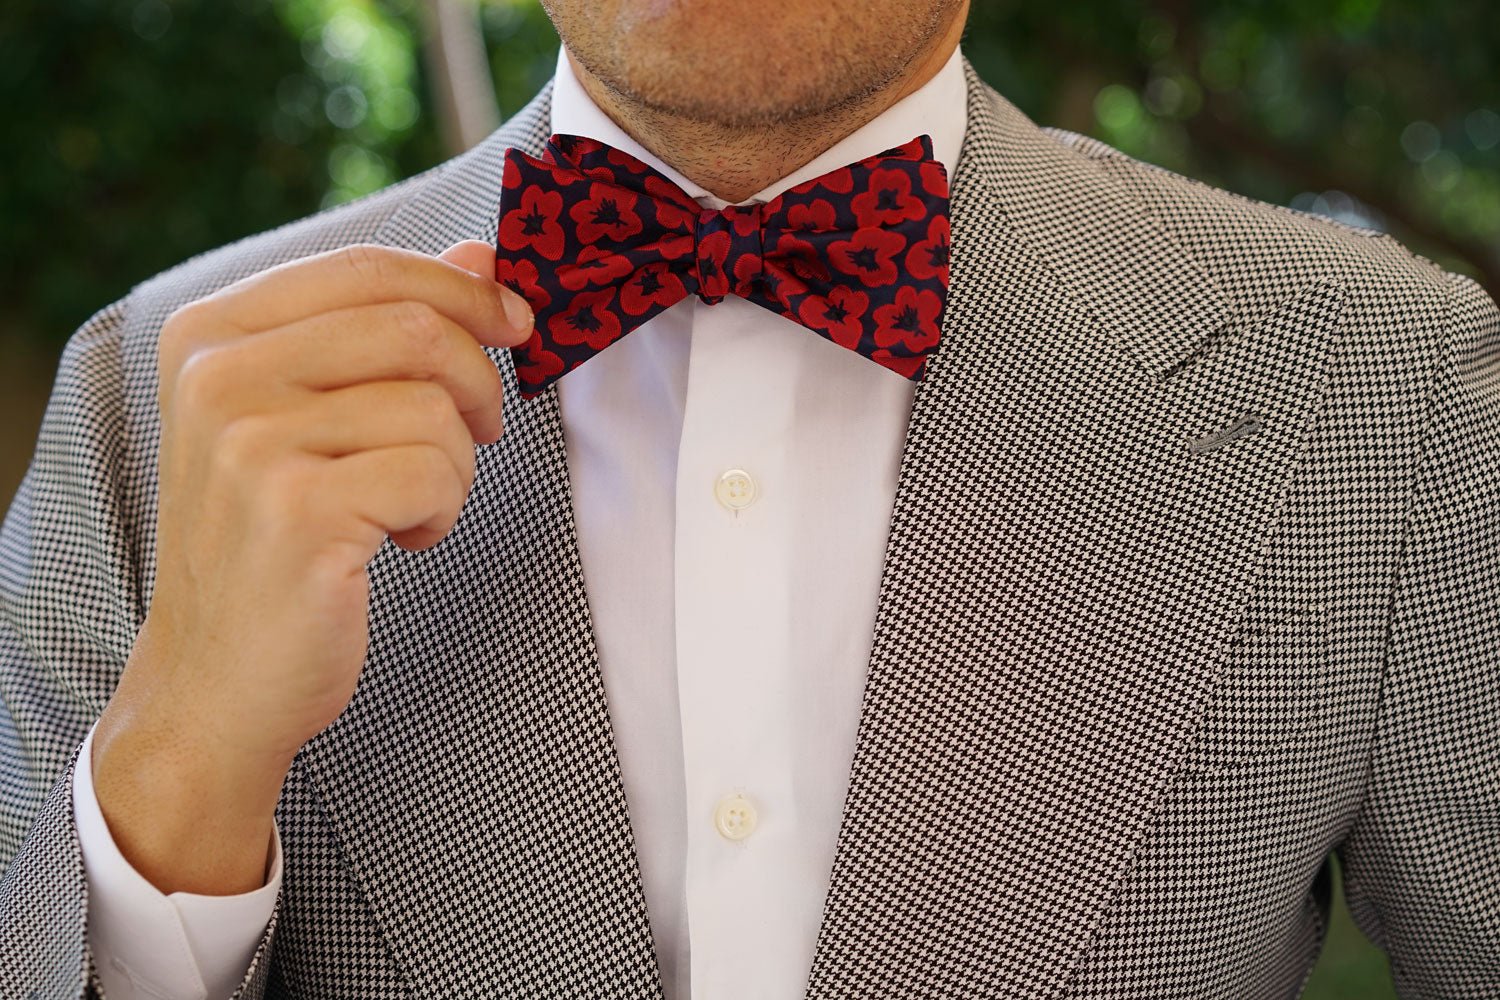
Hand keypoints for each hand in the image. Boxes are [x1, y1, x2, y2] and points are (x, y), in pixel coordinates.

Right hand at [91, 241, 531, 893]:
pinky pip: (436, 473)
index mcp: (209, 333)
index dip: (461, 289)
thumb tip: (481, 253)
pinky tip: (401, 539)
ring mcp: (249, 443)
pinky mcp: (297, 511)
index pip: (367, 267)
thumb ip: (383, 326)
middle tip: (482, 429)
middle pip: (414, 326)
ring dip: (457, 463)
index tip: (514, 323)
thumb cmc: (273, 541)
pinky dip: (444, 510)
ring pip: (434, 407)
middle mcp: (216, 375)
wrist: (217, 680)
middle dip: (476, 380)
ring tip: (411, 503)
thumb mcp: (310, 415)